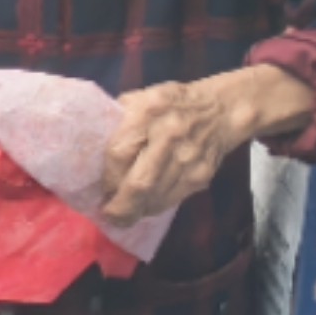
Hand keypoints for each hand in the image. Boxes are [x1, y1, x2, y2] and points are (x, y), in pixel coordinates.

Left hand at [101, 65, 314, 223]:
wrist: (223, 109)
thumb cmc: (173, 102)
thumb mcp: (140, 98)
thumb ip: (117, 120)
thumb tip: (92, 153)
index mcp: (148, 112)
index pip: (119, 154)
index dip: (107, 177)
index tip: (100, 187)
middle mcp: (170, 135)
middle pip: (140, 182)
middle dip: (120, 206)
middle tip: (108, 215)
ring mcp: (189, 158)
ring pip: (156, 197)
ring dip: (136, 211)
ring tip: (122, 216)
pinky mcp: (202, 175)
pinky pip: (173, 199)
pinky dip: (155, 207)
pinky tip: (144, 207)